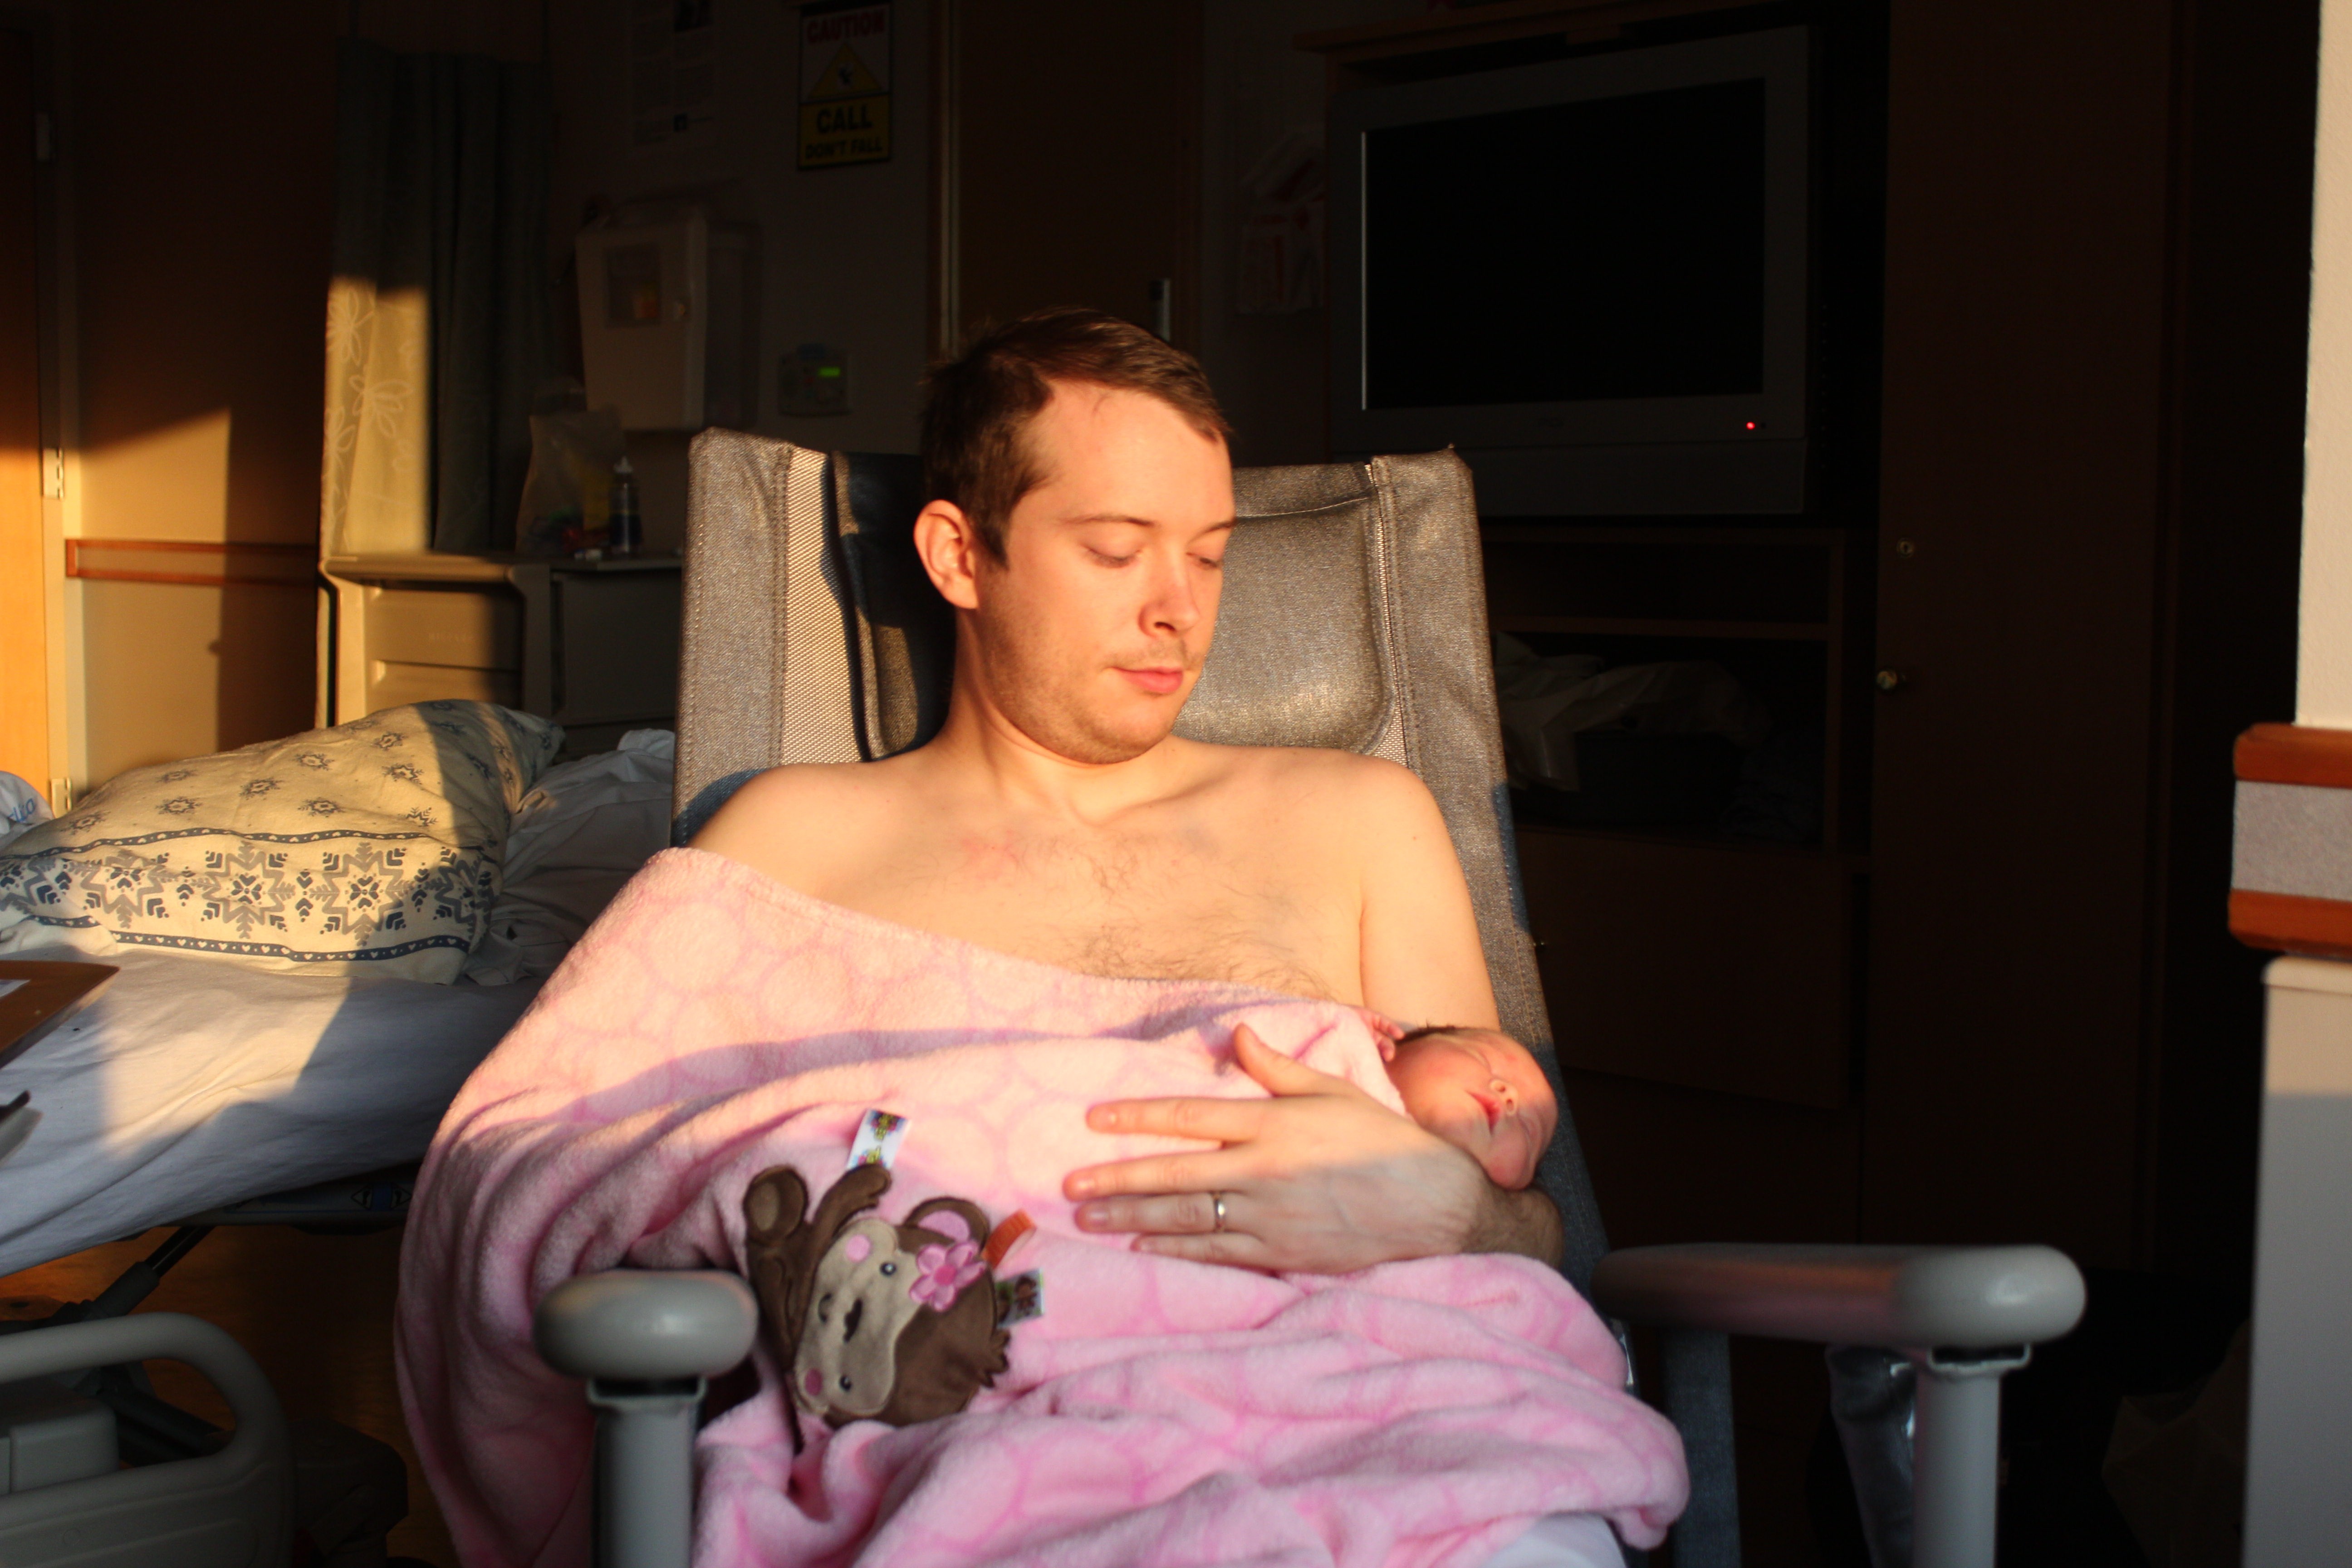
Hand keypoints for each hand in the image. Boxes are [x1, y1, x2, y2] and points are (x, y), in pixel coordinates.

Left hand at [1062, 1024, 1491, 1272]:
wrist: (1434, 1205)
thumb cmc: (1382, 1140)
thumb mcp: (1333, 1091)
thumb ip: (1278, 1067)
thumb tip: (1236, 1033)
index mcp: (1272, 1124)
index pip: (1189, 1116)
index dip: (1138, 1117)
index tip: (1094, 1119)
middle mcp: (1262, 1170)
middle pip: (1174, 1173)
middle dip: (1116, 1178)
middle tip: (1070, 1185)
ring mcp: (1268, 1216)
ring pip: (1185, 1217)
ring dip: (1132, 1216)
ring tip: (1088, 1218)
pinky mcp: (1280, 1251)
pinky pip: (1214, 1252)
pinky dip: (1173, 1250)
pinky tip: (1140, 1246)